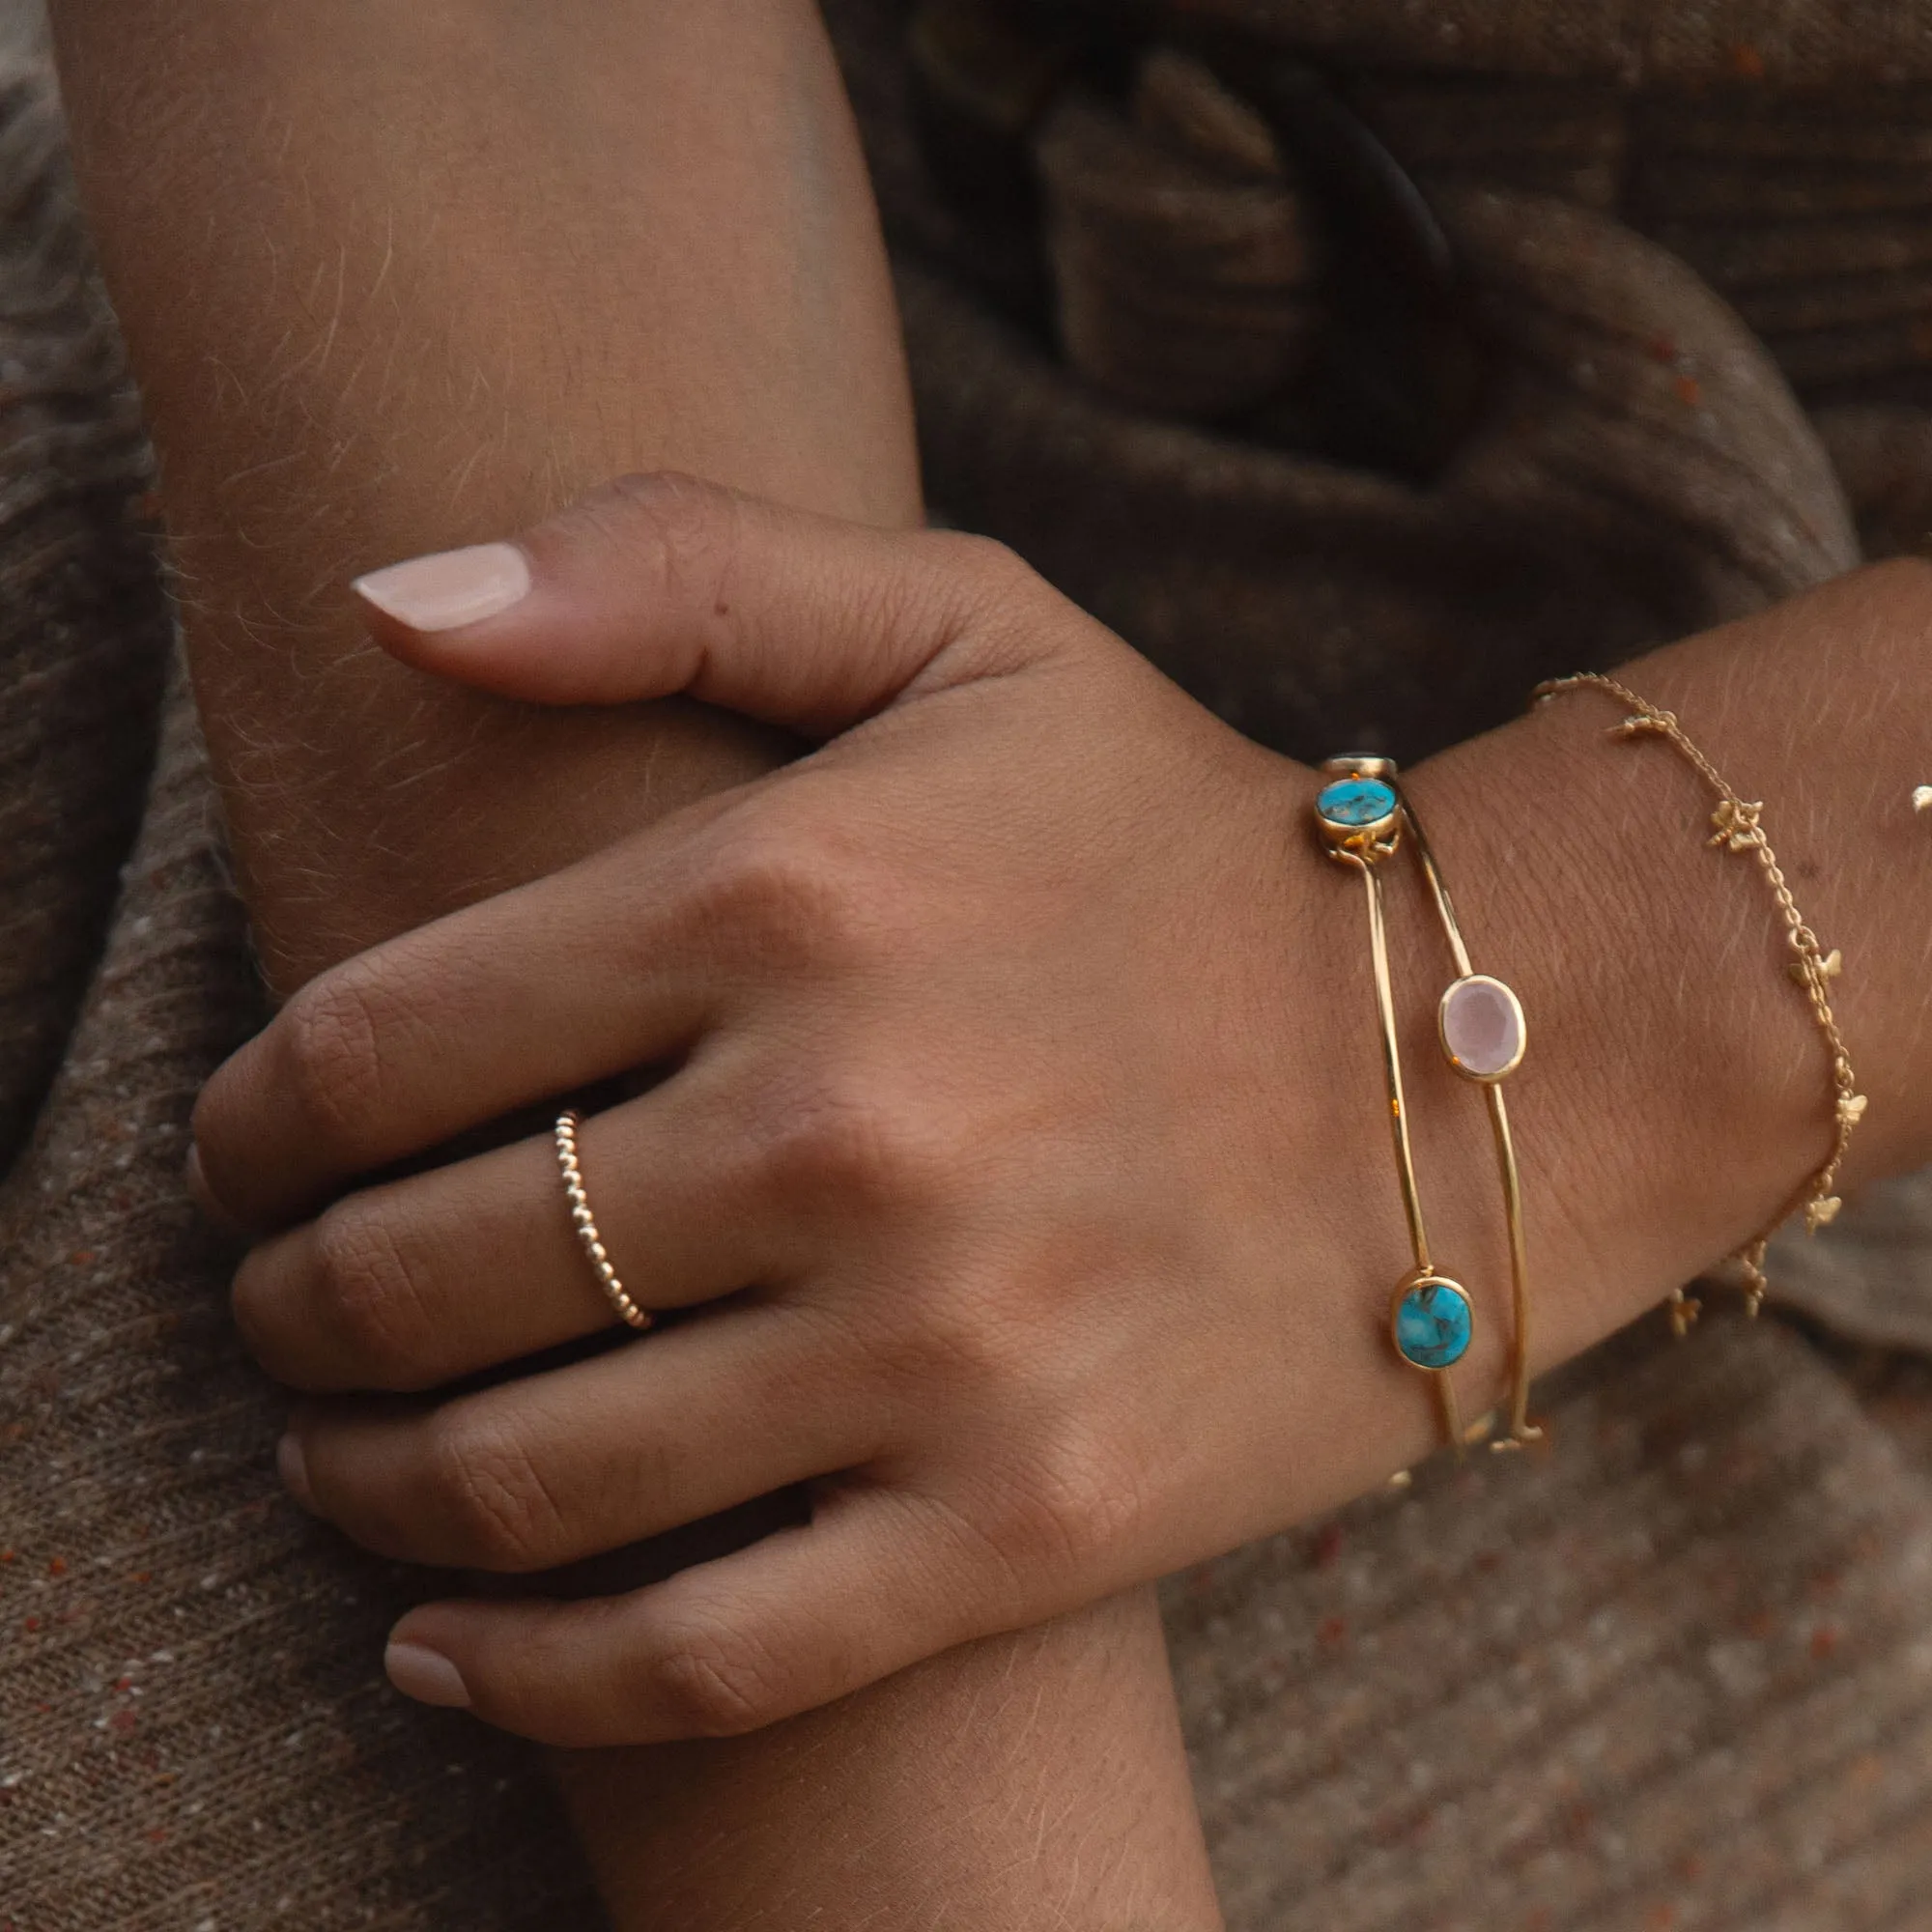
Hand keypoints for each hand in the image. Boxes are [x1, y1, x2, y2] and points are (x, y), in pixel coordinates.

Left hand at [193, 475, 1561, 1745]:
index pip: (371, 1046)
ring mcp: (940, 1348)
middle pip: (417, 1276)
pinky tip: (444, 1650)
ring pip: (522, 1482)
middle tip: (282, 1312)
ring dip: (370, 1488)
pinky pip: (700, 1658)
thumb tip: (387, 599)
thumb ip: (671, 566)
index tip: (242, 1159)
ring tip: (343, 1458)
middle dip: (289, 1309)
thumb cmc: (1185, 835)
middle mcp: (844, 1124)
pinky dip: (530, 1676)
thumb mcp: (963, 627)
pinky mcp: (1026, 1524)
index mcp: (785, 893)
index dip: (247, 1125)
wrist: (1488, 1053)